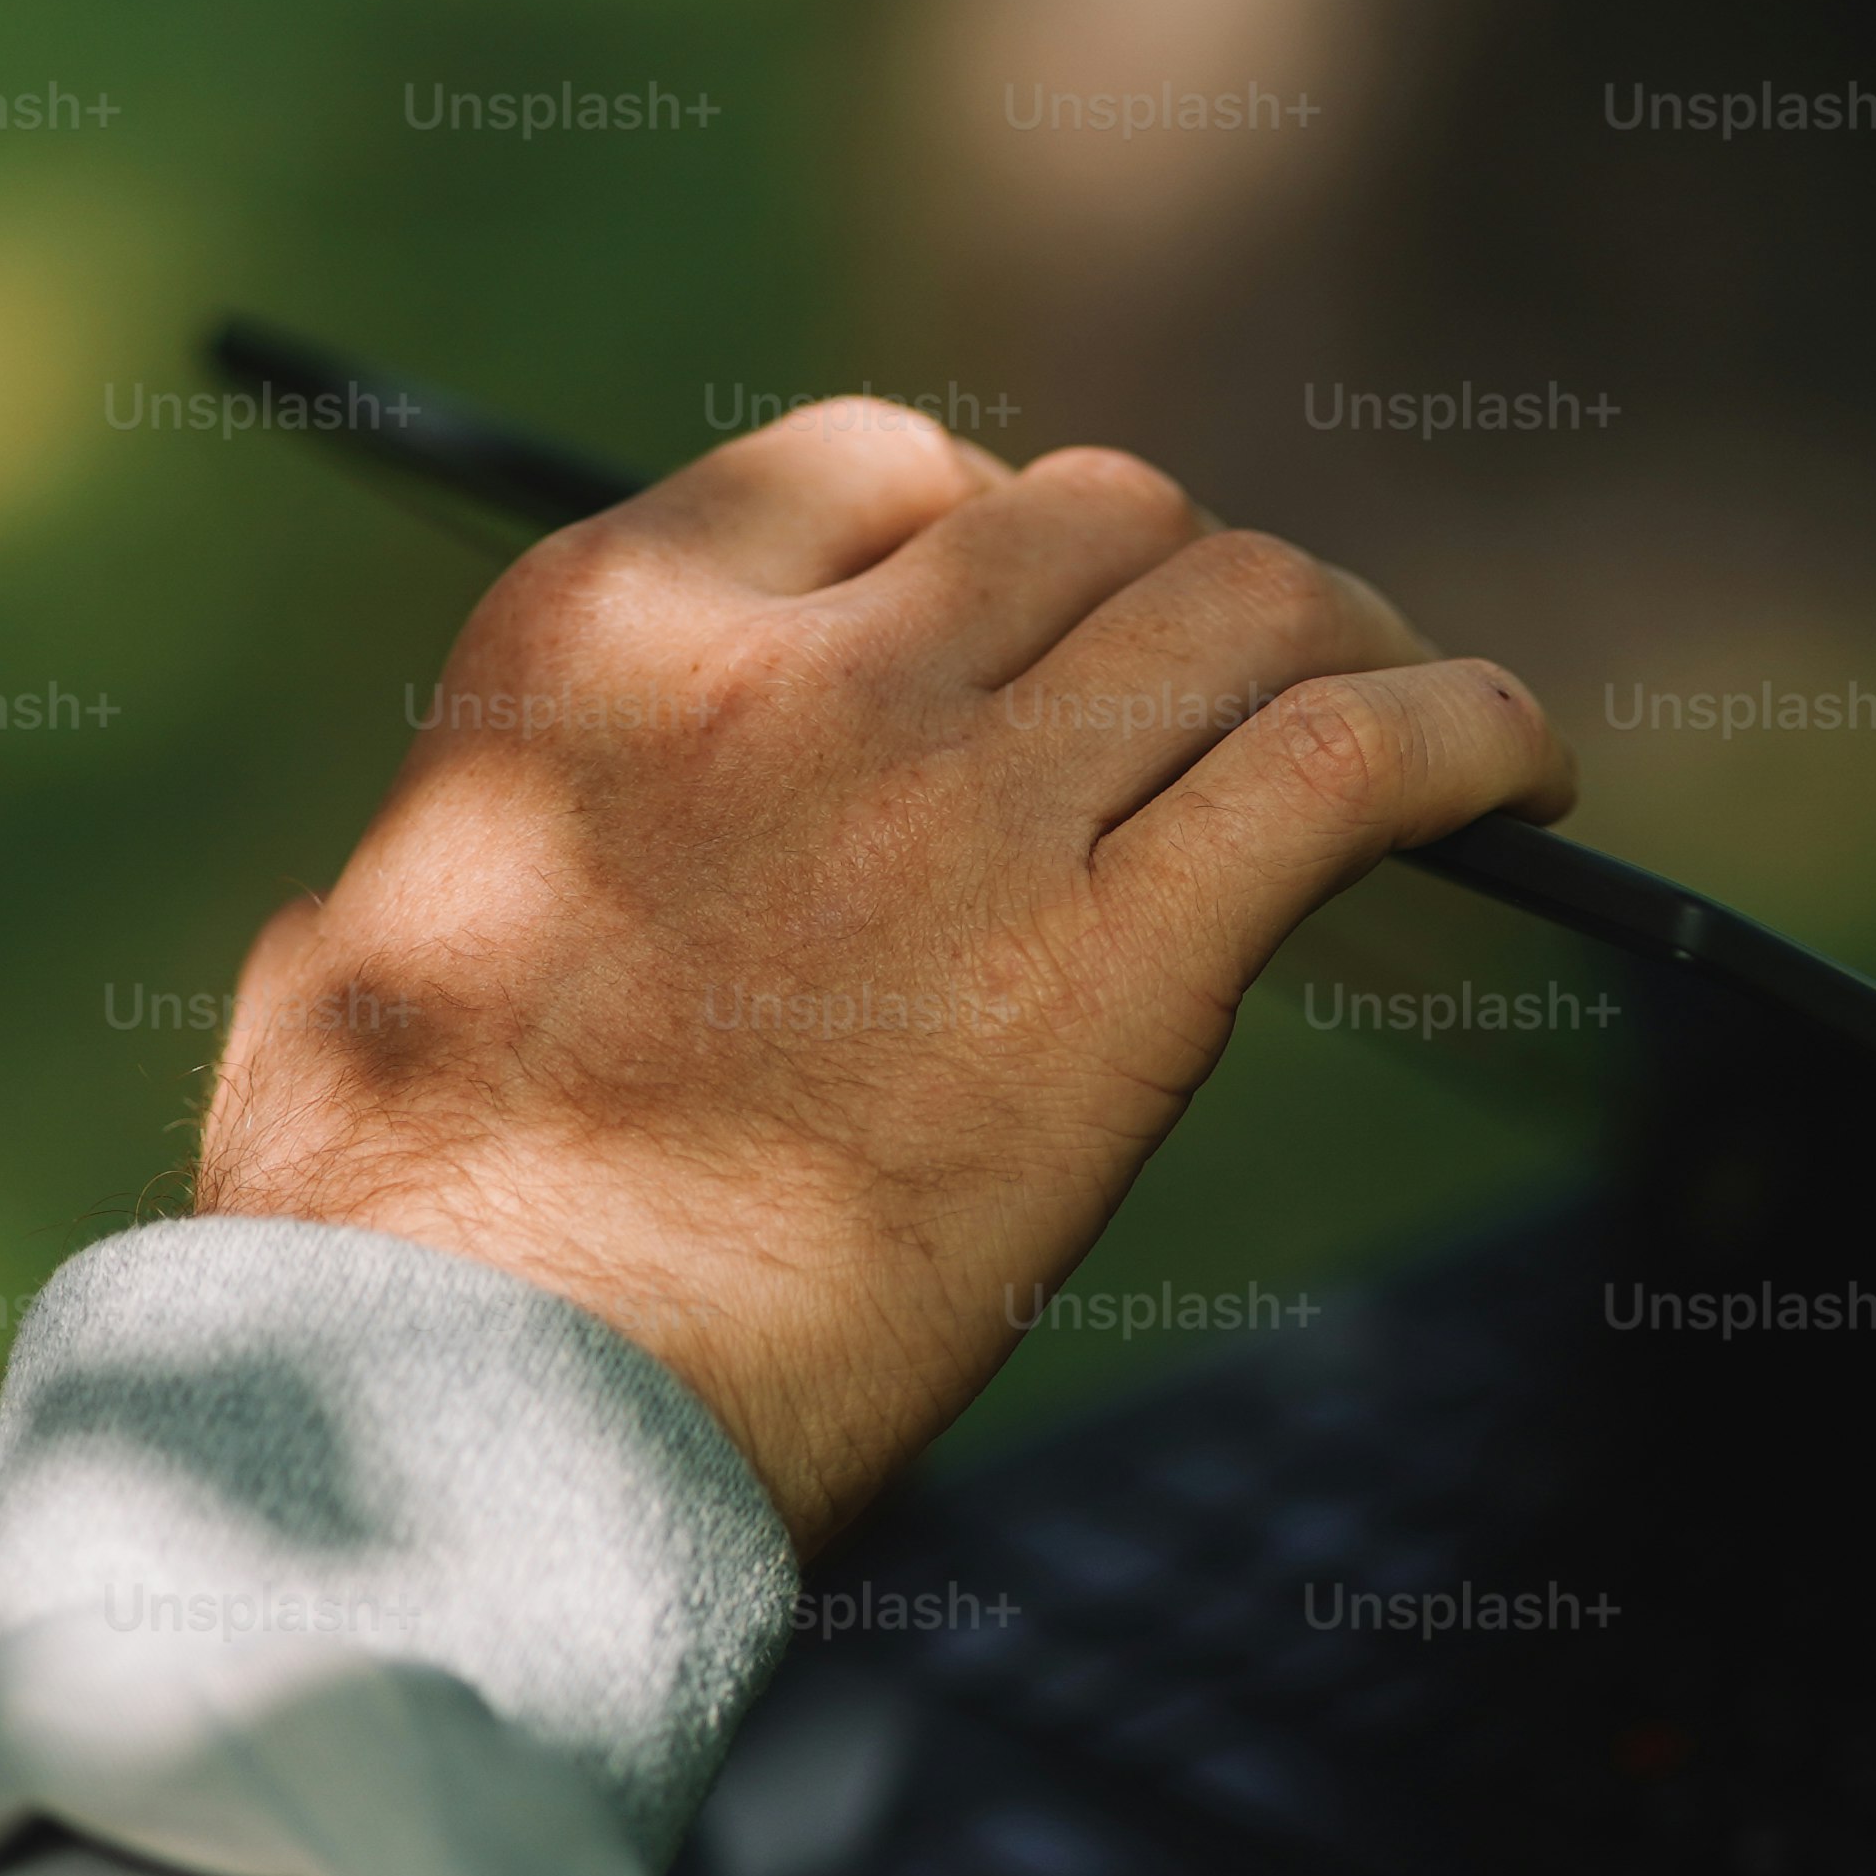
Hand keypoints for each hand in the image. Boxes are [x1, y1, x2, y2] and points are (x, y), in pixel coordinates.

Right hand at [192, 400, 1572, 1548]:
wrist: (468, 1407)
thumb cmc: (375, 1247)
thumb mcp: (350, 966)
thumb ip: (431, 867)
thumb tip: (397, 891)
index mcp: (606, 635)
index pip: (873, 468)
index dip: (997, 528)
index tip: (1051, 627)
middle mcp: (808, 674)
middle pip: (1094, 522)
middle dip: (1190, 591)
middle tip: (1255, 691)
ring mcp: (974, 808)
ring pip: (1245, 609)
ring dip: (1351, 643)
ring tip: (1419, 719)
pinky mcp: (1123, 967)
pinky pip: (1351, 765)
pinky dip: (1468, 736)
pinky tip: (1525, 775)